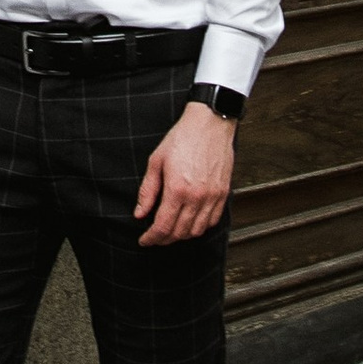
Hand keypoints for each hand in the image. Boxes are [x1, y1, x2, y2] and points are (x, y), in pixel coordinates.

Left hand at [135, 101, 235, 243]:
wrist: (209, 124)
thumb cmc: (182, 138)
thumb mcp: (156, 161)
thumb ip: (147, 191)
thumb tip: (140, 213)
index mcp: (177, 189)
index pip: (163, 226)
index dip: (151, 238)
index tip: (144, 240)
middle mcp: (197, 197)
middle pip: (179, 232)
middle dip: (164, 239)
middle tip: (155, 237)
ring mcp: (212, 197)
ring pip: (196, 231)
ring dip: (182, 235)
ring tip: (171, 231)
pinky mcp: (223, 193)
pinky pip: (212, 221)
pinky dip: (200, 227)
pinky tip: (190, 222)